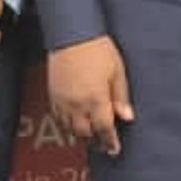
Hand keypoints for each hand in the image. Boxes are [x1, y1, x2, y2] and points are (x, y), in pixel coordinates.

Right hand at [45, 33, 135, 153]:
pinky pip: (59, 118)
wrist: (72, 32)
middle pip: (86, 134)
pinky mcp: (53, 94)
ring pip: (70, 129)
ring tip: (89, 136)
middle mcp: (78, 104)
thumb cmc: (96, 47)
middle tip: (103, 145)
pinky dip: (66, 125)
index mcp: (96, 99)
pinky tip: (73, 123)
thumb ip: (121, 96)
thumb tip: (127, 116)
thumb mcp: (117, 70)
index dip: (110, 142)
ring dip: (81, 135)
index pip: (104, 129)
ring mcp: (63, 101)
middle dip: (95, 142)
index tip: (114, 149)